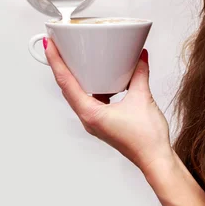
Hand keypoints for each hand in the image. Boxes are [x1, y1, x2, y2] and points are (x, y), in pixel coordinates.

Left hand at [43, 38, 173, 173]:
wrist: (155, 159)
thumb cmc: (146, 139)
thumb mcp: (143, 98)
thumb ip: (140, 74)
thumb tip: (139, 57)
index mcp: (90, 113)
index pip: (66, 82)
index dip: (55, 61)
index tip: (49, 45)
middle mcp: (88, 118)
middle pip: (67, 88)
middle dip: (60, 66)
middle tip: (56, 47)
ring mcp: (94, 121)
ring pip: (77, 94)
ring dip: (74, 77)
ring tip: (73, 59)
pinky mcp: (103, 122)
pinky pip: (91, 100)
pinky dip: (91, 86)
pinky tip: (99, 77)